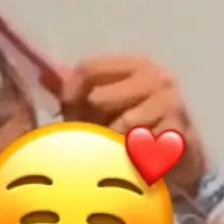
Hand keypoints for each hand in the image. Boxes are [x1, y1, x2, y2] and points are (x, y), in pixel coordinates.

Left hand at [58, 55, 207, 192]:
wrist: (180, 155)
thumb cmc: (133, 129)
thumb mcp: (103, 107)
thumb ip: (75, 91)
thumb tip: (43, 76)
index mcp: (135, 65)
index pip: (87, 69)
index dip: (69, 92)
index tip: (66, 114)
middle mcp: (156, 76)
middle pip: (99, 98)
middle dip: (91, 122)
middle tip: (97, 137)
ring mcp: (170, 103)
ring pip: (119, 124)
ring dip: (111, 143)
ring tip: (115, 150)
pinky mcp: (178, 130)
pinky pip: (139, 145)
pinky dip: (131, 156)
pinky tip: (135, 159)